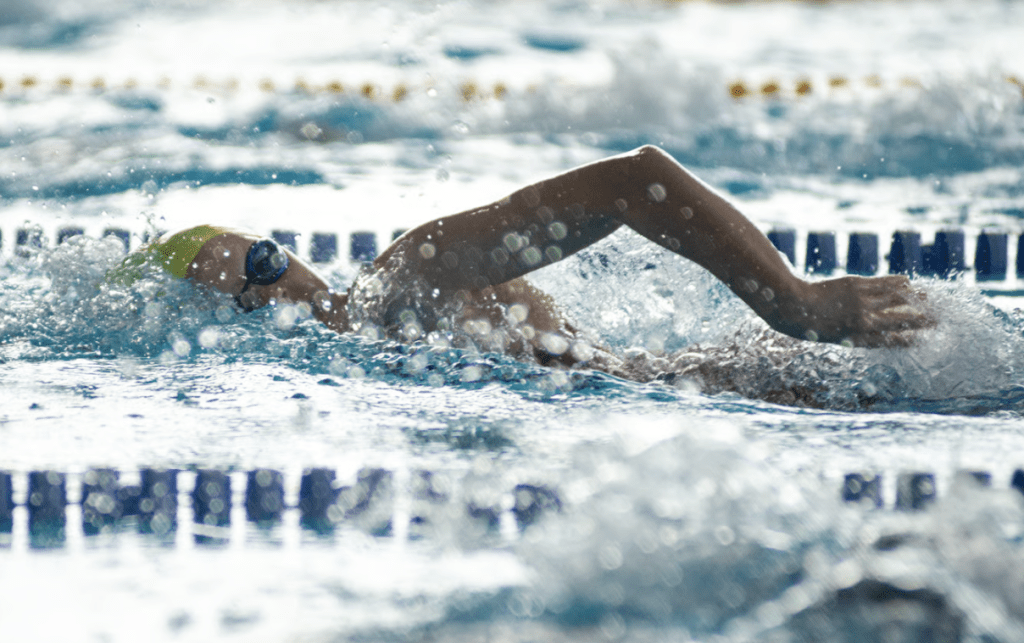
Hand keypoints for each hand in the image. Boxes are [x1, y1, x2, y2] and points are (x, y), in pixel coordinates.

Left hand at [787, 275, 933, 347]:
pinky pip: (885, 283)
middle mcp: (865, 321)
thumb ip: (860, 335)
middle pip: (903, 320)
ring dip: (916, 298)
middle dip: (923, 320)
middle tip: (939, 319)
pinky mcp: (858, 285)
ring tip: (929, 298)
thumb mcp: (837, 337)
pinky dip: (899, 283)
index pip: (895, 341)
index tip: (926, 338)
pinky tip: (907, 282)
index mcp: (861, 338)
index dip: (913, 339)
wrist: (794, 307)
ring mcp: (863, 302)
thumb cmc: (813, 326)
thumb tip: (879, 331)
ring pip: (898, 299)